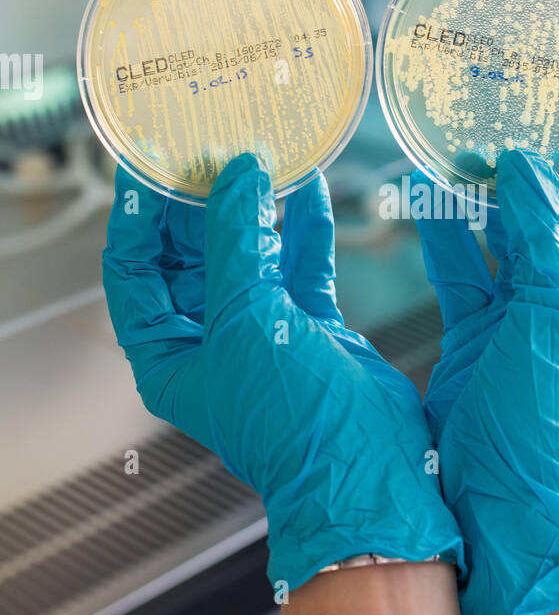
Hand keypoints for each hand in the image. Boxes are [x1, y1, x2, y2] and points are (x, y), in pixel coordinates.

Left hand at [103, 153, 464, 591]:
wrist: (367, 470)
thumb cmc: (290, 416)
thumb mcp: (246, 318)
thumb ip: (238, 240)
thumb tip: (239, 172)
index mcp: (169, 353)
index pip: (134, 270)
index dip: (138, 215)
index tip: (152, 160)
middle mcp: (211, 340)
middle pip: (192, 255)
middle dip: (203, 201)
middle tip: (215, 144)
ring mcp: (264, 332)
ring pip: (252, 254)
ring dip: (258, 207)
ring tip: (264, 152)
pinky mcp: (313, 327)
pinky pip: (301, 266)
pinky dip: (306, 228)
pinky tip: (313, 186)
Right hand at [413, 149, 558, 614]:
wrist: (496, 504)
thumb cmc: (546, 425)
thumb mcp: (555, 317)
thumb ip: (542, 237)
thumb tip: (529, 170)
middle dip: (532, 188)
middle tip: (497, 152)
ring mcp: (523, 326)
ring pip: (506, 247)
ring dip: (484, 206)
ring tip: (457, 164)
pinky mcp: (476, 339)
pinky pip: (462, 275)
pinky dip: (444, 238)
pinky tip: (424, 201)